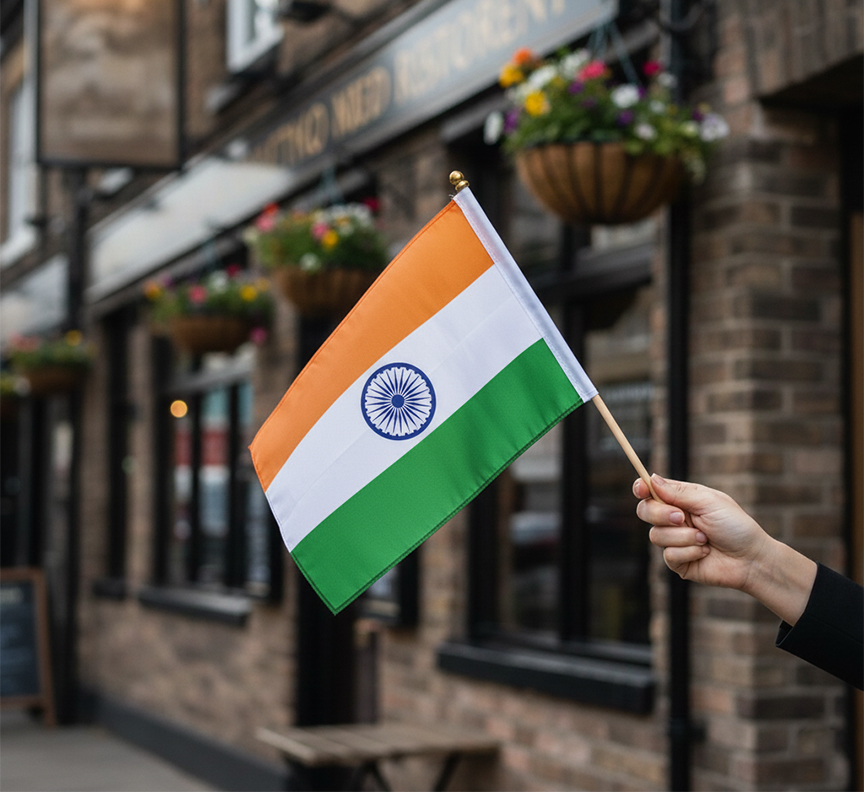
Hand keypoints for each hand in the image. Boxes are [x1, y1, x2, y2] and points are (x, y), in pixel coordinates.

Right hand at [633, 475, 769, 592]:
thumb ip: (678, 492)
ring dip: (683, 537)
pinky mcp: (677, 561)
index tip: (641, 488)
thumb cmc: (735, 526)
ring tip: (705, 539)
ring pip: (656, 535)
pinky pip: (668, 555)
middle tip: (682, 517)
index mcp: (680, 500)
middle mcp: (674, 519)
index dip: (642, 488)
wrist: (751, 559)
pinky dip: (688, 552)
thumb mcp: (709, 502)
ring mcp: (674, 541)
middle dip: (661, 514)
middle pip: (645, 511)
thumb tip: (652, 479)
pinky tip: (704, 552)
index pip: (651, 491)